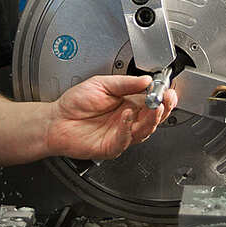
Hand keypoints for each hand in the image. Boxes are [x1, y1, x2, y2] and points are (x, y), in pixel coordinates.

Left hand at [46, 75, 177, 160]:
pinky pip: (125, 139)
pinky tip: (128, 115)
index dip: (163, 96)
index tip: (168, 89)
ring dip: (151, 118)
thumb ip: (124, 83)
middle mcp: (128, 120)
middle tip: (166, 98)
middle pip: (154, 118)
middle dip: (164, 108)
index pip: (152, 101)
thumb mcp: (101, 84)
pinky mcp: (112, 146)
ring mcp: (121, 134)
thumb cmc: (76, 103)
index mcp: (129, 104)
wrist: (56, 120)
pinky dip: (128, 128)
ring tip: (154, 106)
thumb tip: (146, 80)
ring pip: (144, 130)